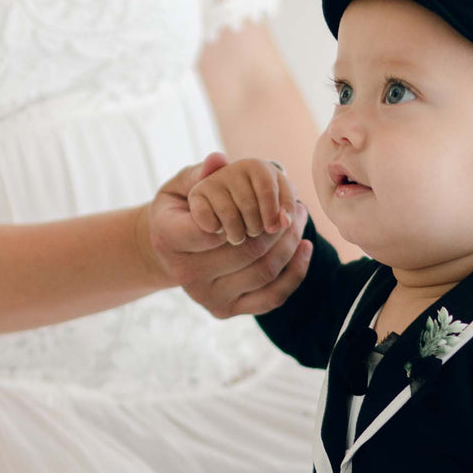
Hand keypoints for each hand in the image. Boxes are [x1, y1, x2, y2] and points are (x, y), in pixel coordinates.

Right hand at [141, 152, 312, 317]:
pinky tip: (304, 246)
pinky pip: (271, 297)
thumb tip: (219, 160)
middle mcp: (187, 274)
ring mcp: (208, 297)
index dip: (246, 212)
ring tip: (299, 220)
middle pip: (248, 250)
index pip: (215, 228)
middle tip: (297, 206)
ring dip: (290, 243)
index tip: (267, 199)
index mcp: (170, 239)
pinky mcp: (226, 311)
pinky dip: (295, 272)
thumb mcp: (179, 187)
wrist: (168, 254)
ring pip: (265, 271)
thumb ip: (199, 174)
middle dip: (279, 225)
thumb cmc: (180, 212)